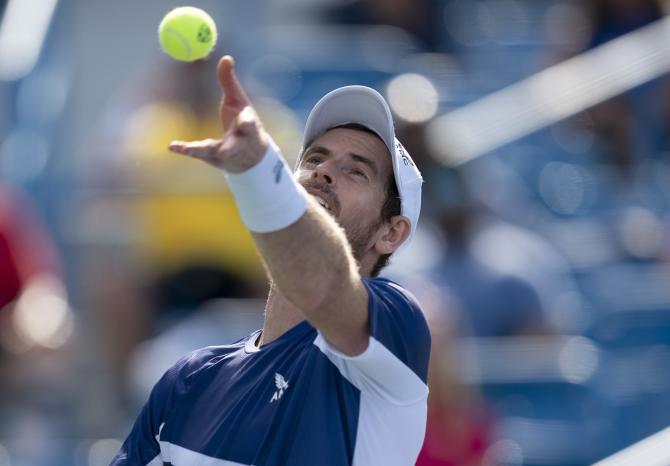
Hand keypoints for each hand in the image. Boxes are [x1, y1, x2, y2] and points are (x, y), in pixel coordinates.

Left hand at [169, 56, 268, 172]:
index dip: (247, 123)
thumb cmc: (244, 123)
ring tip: (187, 150)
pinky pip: (198, 154)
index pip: (249, 125)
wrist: (252, 156)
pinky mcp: (213, 159)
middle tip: (223, 152)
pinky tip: (172, 147)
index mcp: (248, 128)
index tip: (246, 121)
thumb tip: (226, 57)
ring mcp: (225, 154)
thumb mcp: (238, 101)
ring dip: (200, 150)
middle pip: (234, 146)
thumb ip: (230, 81)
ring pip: (213, 153)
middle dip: (230, 148)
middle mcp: (238, 143)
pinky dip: (185, 150)